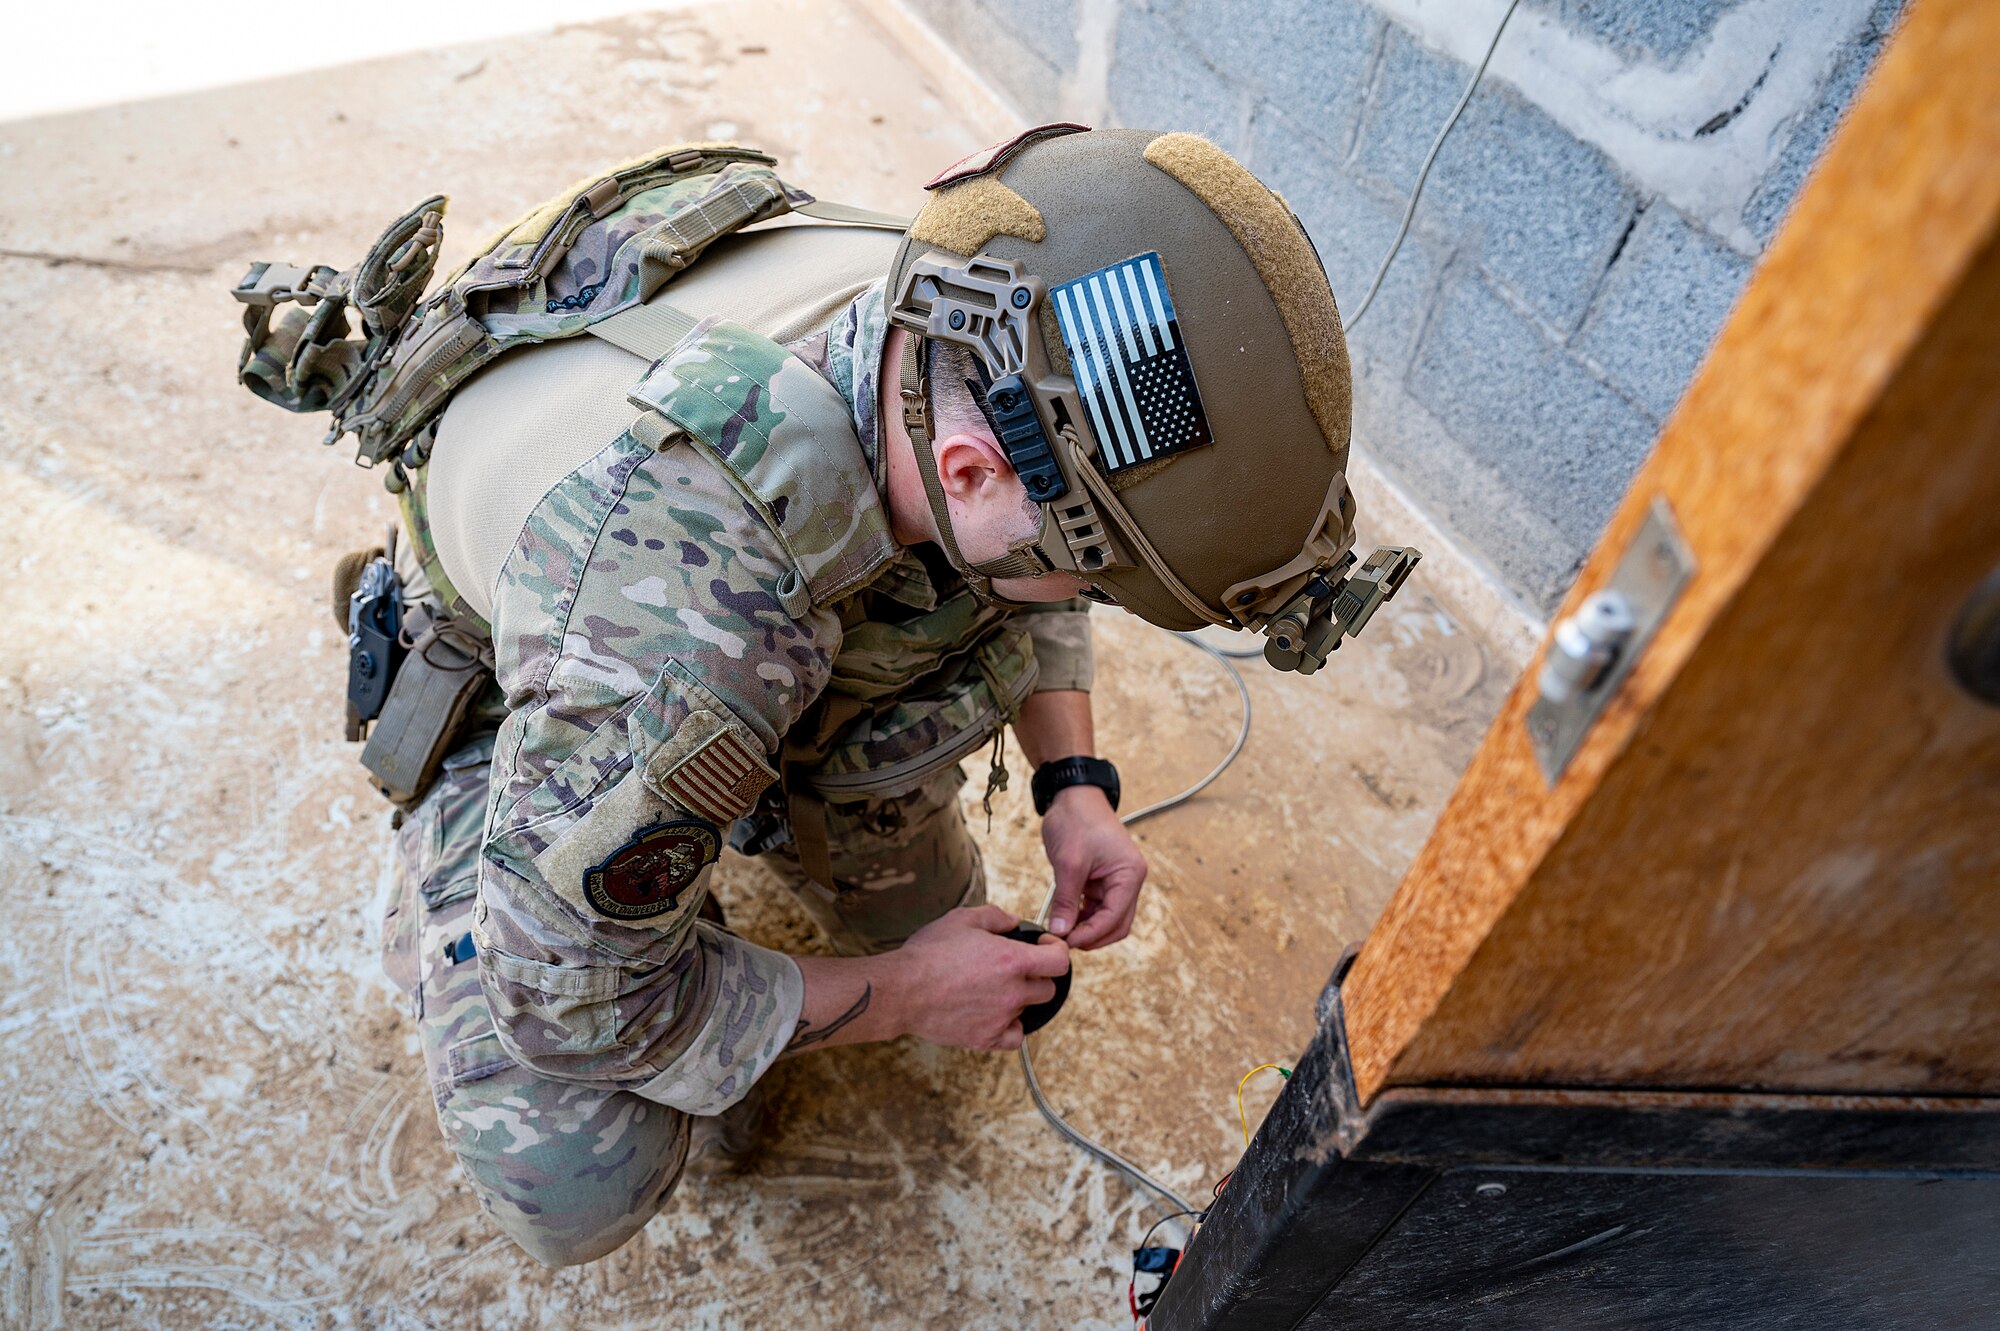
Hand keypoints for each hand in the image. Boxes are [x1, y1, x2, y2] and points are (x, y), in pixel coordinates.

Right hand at [890, 905, 1070, 1050]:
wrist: (901, 990)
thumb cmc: (928, 953)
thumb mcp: (962, 919)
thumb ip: (996, 917)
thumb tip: (1014, 922)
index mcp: (1012, 961)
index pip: (1059, 961)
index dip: (1056, 950)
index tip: (1043, 947)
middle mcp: (1012, 992)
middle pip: (1047, 988)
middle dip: (1037, 975)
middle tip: (1015, 968)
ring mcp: (1001, 1018)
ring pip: (1029, 1011)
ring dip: (1019, 999)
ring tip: (994, 989)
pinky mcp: (986, 1038)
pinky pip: (1014, 1037)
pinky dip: (1009, 1027)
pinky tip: (995, 1015)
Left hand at [1042, 783, 1147, 948]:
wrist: (1073, 795)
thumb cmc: (1077, 819)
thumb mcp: (1068, 863)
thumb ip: (1065, 900)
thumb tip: (1060, 931)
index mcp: (1130, 874)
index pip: (1115, 918)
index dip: (1092, 934)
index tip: (1067, 942)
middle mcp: (1129, 880)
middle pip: (1117, 924)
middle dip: (1092, 936)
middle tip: (1064, 942)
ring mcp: (1116, 881)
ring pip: (1107, 919)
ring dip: (1087, 928)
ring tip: (1061, 931)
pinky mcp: (1102, 881)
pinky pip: (1096, 908)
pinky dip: (1082, 917)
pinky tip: (1064, 919)